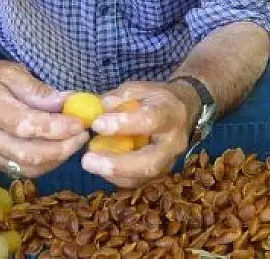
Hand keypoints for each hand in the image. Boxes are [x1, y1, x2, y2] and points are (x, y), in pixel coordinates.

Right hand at [0, 58, 88, 177]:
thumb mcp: (12, 72)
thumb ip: (40, 90)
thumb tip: (71, 104)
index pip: (25, 124)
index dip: (56, 128)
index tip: (80, 123)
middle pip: (26, 153)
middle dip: (62, 148)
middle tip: (82, 136)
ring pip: (26, 167)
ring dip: (57, 158)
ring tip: (74, 142)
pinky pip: (21, 170)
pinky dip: (44, 163)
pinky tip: (58, 149)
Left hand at [81, 81, 196, 187]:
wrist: (181, 112)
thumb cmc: (155, 99)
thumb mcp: (140, 89)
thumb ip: (119, 97)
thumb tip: (98, 109)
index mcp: (171, 114)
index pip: (150, 120)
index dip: (123, 124)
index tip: (97, 124)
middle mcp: (174, 142)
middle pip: (150, 161)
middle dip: (117, 163)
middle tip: (88, 159)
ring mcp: (168, 162)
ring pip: (142, 176)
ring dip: (112, 173)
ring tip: (90, 162)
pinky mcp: (159, 173)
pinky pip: (137, 181)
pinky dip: (115, 176)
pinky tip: (100, 166)